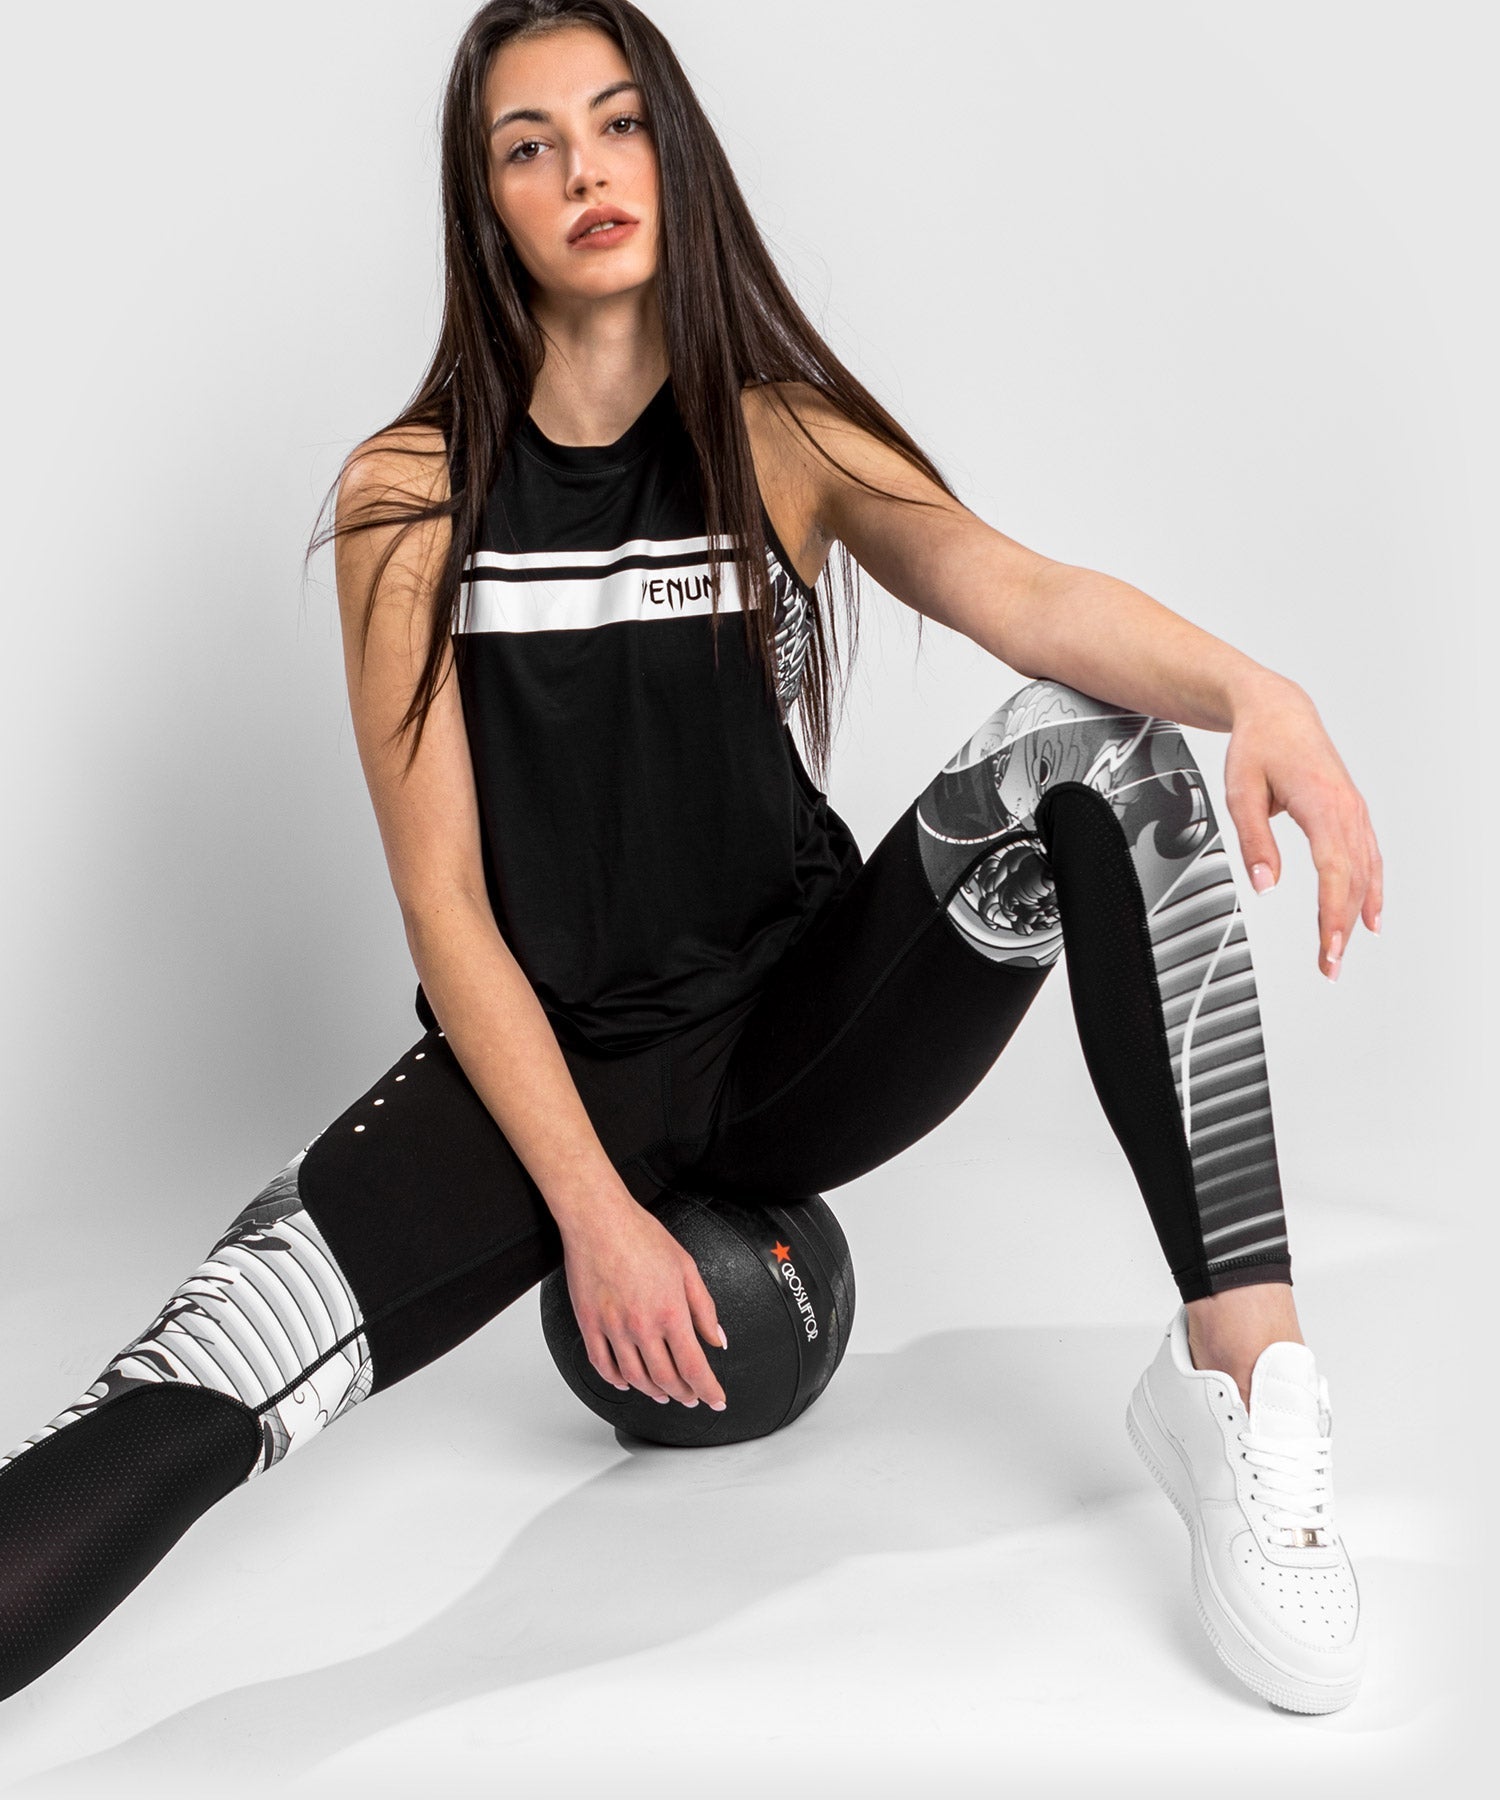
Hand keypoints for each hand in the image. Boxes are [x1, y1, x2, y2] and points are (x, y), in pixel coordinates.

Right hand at [558, 1193, 727, 1409]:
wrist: (599, 1220)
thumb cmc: (641, 1235)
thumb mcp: (686, 1267)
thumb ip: (705, 1307)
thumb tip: (718, 1338)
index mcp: (670, 1311)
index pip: (694, 1366)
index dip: (708, 1389)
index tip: (716, 1399)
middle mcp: (641, 1326)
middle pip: (666, 1378)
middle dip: (684, 1394)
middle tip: (692, 1397)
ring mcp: (612, 1327)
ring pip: (635, 1377)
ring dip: (653, 1392)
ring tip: (664, 1395)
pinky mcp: (589, 1324)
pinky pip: (602, 1364)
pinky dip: (616, 1380)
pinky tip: (626, 1382)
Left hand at [1222, 676, 1382, 979]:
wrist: (1278, 712)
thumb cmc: (1258, 746)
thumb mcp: (1242, 793)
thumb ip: (1255, 842)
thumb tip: (1266, 886)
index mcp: (1323, 804)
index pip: (1335, 872)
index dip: (1332, 916)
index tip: (1328, 949)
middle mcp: (1347, 810)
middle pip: (1353, 881)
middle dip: (1342, 929)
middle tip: (1329, 967)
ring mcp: (1354, 812)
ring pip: (1365, 874)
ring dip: (1356, 917)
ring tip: (1341, 953)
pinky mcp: (1352, 814)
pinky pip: (1369, 859)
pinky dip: (1371, 891)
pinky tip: (1369, 917)